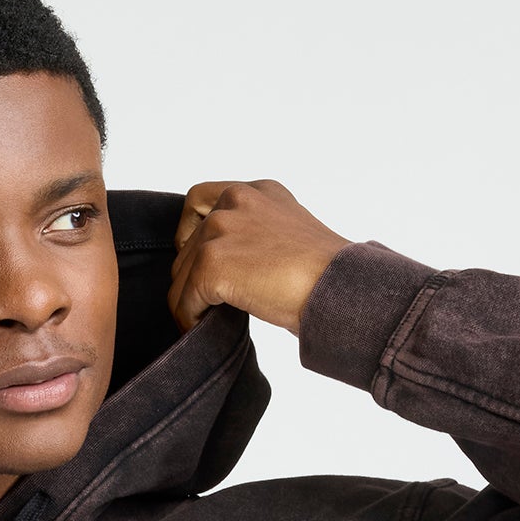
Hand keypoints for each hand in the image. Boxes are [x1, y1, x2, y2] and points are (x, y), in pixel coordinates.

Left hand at [168, 180, 351, 334]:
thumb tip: (232, 265)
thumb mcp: (290, 235)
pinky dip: (188, 318)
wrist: (338, 288)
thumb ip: (256, 234)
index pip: (200, 199)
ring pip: (181, 272)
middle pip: (188, 241)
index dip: (191, 232)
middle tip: (203, 301)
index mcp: (258, 191)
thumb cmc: (326, 275)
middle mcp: (237, 201)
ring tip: (202, 319)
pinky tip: (201, 329)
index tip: (200, 258)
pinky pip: (183, 298)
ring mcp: (223, 229)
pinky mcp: (213, 263)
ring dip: (187, 299)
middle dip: (191, 274)